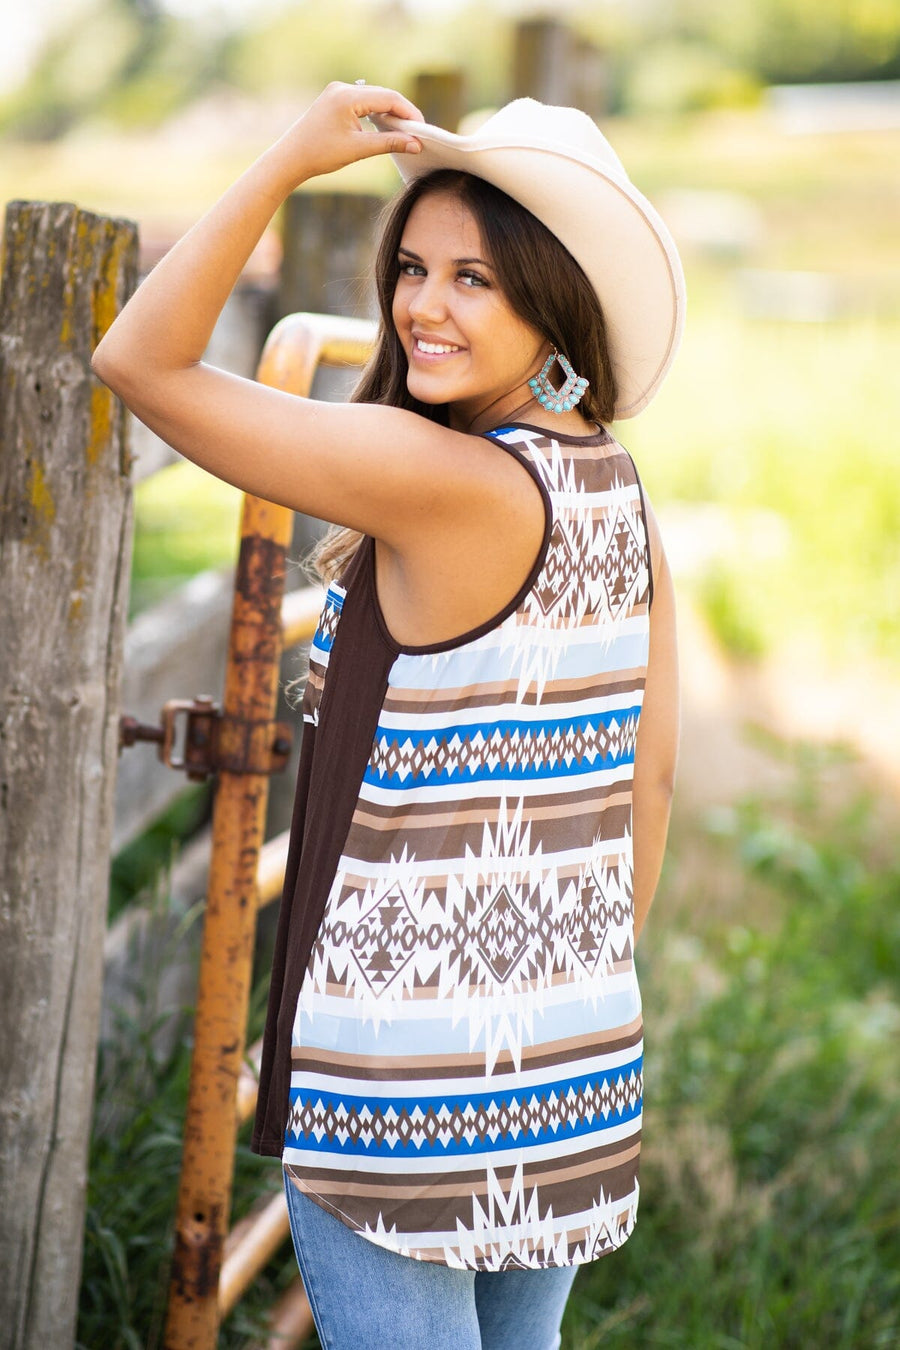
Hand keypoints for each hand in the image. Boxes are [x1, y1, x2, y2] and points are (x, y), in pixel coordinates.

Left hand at [273, 81, 423, 184]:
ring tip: (404, 132)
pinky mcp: (335, 99)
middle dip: (402, 113)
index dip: (408, 112)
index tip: (422, 129)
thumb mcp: (358, 150)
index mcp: (347, 96)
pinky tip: (385, 127)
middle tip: (418, 132)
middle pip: (383, 95)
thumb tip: (416, 144)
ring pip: (374, 98)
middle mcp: (343, 88)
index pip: (388, 98)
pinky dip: (376, 114)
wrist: (291, 158)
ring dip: (390, 113)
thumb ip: (389, 144)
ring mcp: (338, 92)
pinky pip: (363, 102)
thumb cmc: (320, 154)